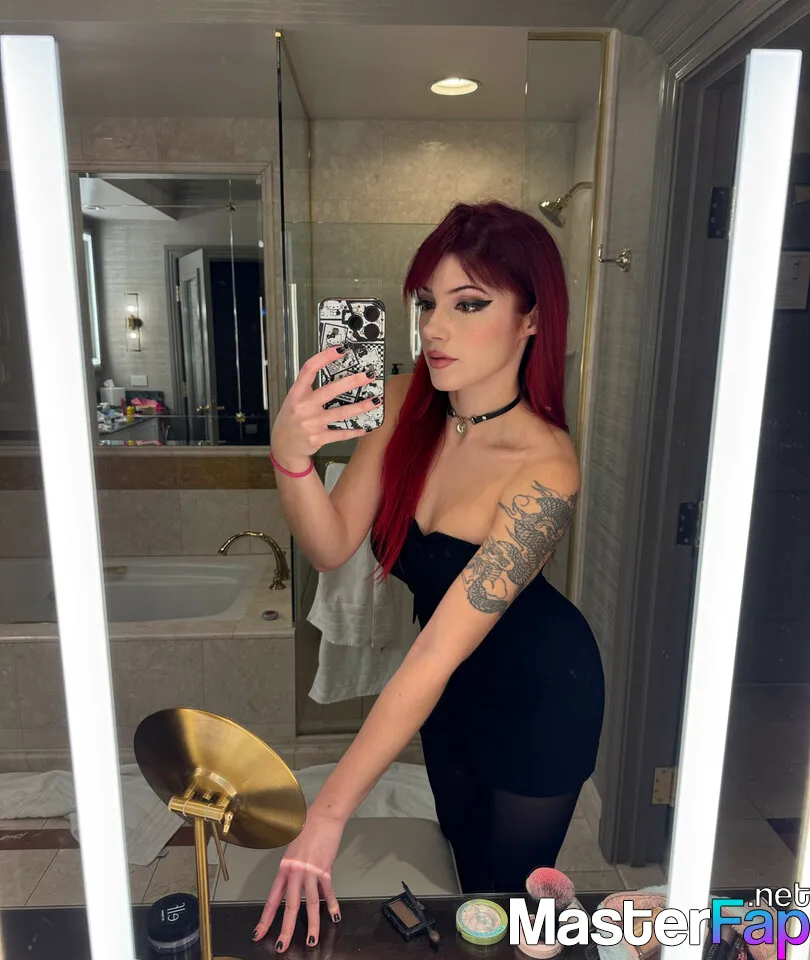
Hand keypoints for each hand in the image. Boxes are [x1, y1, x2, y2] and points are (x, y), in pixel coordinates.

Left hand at [253, 813, 344, 952]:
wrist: (324, 816)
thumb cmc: (308, 828)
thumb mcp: (292, 850)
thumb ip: (292, 870)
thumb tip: (294, 885)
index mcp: (284, 868)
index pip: (272, 900)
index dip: (265, 919)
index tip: (259, 933)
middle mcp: (296, 872)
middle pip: (290, 906)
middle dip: (286, 930)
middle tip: (283, 947)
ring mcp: (311, 872)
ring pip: (311, 904)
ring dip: (312, 924)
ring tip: (312, 940)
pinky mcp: (326, 869)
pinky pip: (328, 891)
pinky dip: (332, 905)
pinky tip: (334, 916)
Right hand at [270, 346, 380, 469]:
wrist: (284, 446)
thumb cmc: (291, 420)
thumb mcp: (294, 400)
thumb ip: (310, 389)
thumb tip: (337, 375)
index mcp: (296, 393)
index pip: (309, 369)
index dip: (325, 357)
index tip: (341, 350)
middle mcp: (303, 407)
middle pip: (330, 390)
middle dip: (352, 382)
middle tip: (368, 375)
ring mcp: (311, 423)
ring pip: (341, 413)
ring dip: (361, 406)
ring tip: (376, 400)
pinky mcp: (318, 438)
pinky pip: (341, 433)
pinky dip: (355, 430)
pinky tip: (365, 427)